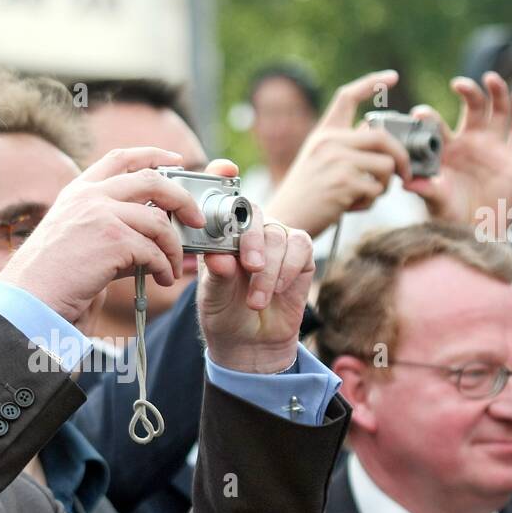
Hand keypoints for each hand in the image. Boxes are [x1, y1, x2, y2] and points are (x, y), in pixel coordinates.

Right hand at [0, 147, 203, 324]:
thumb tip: (149, 234)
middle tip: (195, 218)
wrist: (30, 298)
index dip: (153, 155)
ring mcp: (100, 214)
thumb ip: (110, 226)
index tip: (176, 160)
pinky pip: (153, 250)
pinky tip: (161, 278)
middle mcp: (89, 196)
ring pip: (157, 220)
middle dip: (181, 198)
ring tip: (173, 267)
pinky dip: (164, 266)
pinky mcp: (112, 240)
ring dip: (173, 246)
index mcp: (79, 191)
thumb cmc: (51, 276)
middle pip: (151, 180)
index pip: (121, 158)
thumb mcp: (76, 236)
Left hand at [198, 158, 315, 373]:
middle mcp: (248, 230)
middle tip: (249, 267)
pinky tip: (278, 290)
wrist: (248, 343)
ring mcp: (275, 239)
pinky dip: (289, 269)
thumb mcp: (211, 295)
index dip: (222, 177)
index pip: (221, 197)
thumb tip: (220, 257)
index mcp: (220, 232)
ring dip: (269, 270)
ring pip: (278, 235)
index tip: (225, 169)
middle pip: (255, 212)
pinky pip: (300, 247)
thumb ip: (215, 273)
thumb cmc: (223, 313)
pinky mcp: (301, 254)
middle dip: (252, 240)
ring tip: (256, 300)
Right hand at [266, 70, 410, 237]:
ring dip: (384, 185)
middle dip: (401, 156)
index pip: (347, 97)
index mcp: (323, 134)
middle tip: (405, 173)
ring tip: (364, 196)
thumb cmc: (304, 197)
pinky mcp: (344, 183)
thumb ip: (345, 148)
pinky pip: (377, 188)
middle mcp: (330, 142)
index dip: (371, 83)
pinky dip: (370, 201)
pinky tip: (352, 207)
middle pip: (382, 136)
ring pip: (386, 164)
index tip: (392, 77)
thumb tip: (376, 133)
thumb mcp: (319, 163)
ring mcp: (337, 161)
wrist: (282, 222)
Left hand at [405, 72, 511, 229]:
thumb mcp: (436, 201)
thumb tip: (406, 183)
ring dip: (495, 92)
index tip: (420, 112)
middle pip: (471, 107)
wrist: (477, 230)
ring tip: (490, 78)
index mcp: (445, 149)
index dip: (430, 116)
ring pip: (496, 110)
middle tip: (458, 84)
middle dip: (467, 93)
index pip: (437, 125)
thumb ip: (426, 189)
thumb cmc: (450, 215)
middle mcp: (468, 141)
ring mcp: (491, 145)